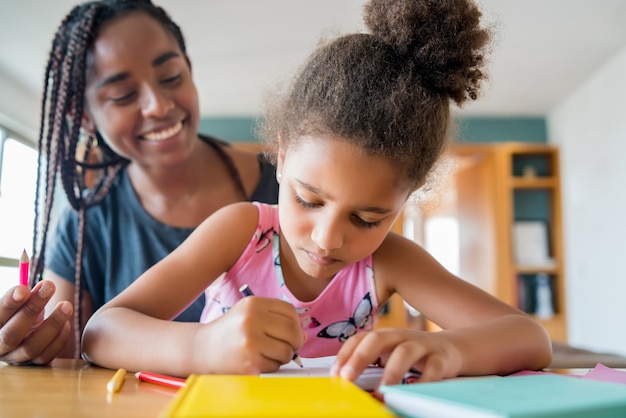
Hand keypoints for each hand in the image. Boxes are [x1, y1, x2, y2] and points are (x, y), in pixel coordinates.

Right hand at [0, 281, 72, 364]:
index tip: (24, 288)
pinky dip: (60, 338)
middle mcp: (0, 347)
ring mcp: (17, 359)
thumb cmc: (19, 314)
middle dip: (32, 309)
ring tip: (66, 305)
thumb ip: (26, 296)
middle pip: (12, 335)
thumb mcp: (19, 304)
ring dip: (52, 324)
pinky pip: (48, 355)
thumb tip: (45, 286)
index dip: (9, 304)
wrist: (24, 334)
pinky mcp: (34, 364)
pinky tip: (66, 323)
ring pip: (32, 348)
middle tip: (49, 287)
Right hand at [196, 296, 303, 374]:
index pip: (290, 312)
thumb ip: (277, 321)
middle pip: (292, 331)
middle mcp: (252, 320)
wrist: (202, 349)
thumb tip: (304, 336)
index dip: (295, 324)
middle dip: (295, 342)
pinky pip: (275, 367)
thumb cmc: (230, 332)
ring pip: (287, 351)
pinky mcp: (250, 363)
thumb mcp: (251, 315)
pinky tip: (257, 362)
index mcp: (253, 304)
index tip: (290, 332)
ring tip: (266, 354)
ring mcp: (250, 342)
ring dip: (282, 357)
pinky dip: (271, 367)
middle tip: (288, 348)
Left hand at [331, 328, 462, 390]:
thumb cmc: (413, 356)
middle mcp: (400, 337)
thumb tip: (347, 386)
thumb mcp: (389, 357)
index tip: (334, 373)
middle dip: (360, 357)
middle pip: (377, 339)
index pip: (359, 339)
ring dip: (391, 373)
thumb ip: (371, 368)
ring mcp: (421, 346)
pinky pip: (432, 368)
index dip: (345, 354)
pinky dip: (423, 380)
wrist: (451, 348)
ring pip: (404, 352)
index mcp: (383, 337)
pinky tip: (413, 390)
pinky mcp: (441, 359)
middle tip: (347, 377)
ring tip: (381, 391)